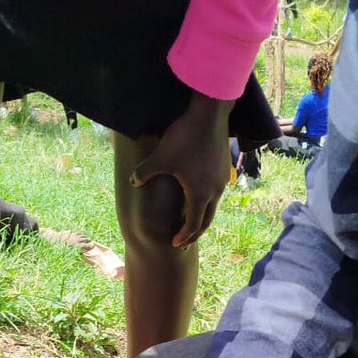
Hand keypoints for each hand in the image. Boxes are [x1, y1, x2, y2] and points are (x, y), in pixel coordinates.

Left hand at [131, 93, 233, 247]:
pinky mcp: (224, 168)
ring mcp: (222, 180)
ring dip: (202, 216)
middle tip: (185, 240)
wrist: (211, 114)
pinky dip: (208, 200)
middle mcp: (215, 192)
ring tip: (192, 219)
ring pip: (213, 206)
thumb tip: (133, 183)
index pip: (193, 225)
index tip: (175, 244)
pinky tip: (199, 193)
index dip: (183, 236)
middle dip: (195, 233)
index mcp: (199, 195)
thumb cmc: (185, 137)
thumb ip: (144, 173)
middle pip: (206, 221)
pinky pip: (217, 191)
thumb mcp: (161, 157)